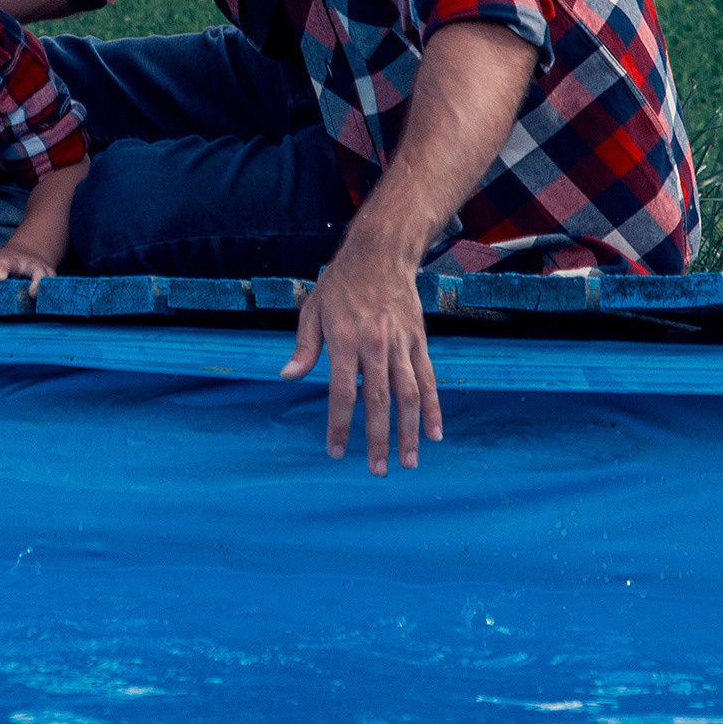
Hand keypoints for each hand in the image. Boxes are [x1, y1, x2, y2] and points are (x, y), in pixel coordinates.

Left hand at [0, 247, 57, 288]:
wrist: (31, 251)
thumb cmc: (0, 263)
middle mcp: (12, 262)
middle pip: (5, 263)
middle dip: (1, 268)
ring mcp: (31, 266)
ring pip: (33, 271)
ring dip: (33, 279)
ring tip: (30, 291)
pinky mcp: (47, 272)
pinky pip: (48, 279)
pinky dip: (46, 286)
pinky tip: (41, 296)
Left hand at [279, 238, 442, 474]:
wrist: (380, 254)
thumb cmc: (340, 284)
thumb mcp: (313, 310)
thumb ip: (304, 347)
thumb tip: (287, 376)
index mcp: (344, 339)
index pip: (341, 391)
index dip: (339, 423)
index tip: (336, 450)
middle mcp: (375, 344)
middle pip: (378, 400)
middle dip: (377, 438)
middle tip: (376, 470)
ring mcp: (401, 344)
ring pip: (408, 395)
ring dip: (409, 431)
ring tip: (408, 462)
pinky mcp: (419, 342)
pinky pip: (428, 380)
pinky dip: (433, 407)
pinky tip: (434, 433)